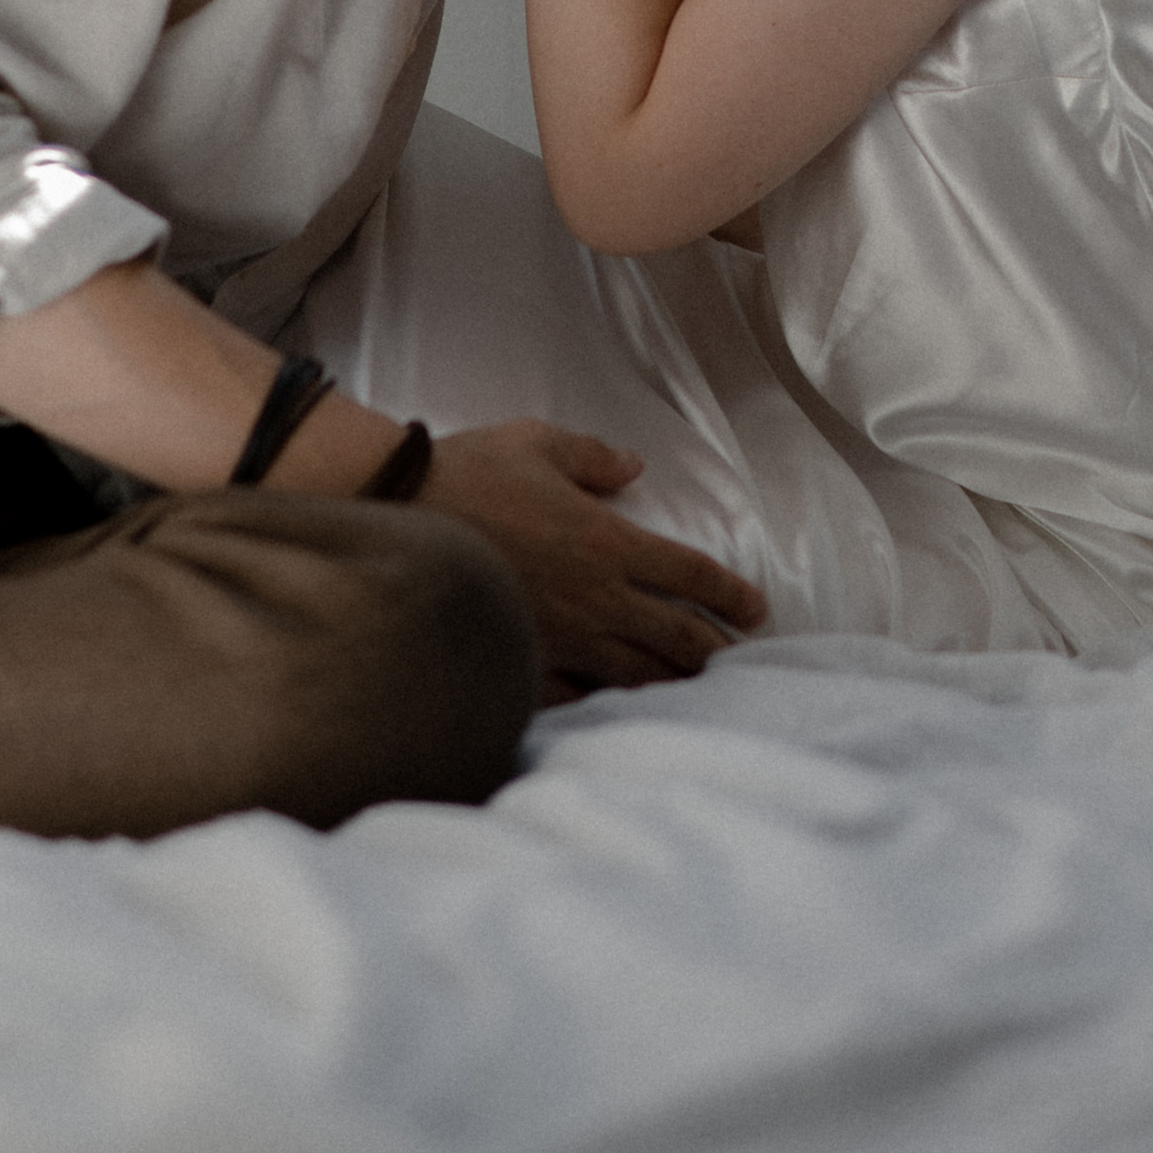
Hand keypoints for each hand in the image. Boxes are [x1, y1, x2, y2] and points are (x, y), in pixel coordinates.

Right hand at [418, 415, 767, 695]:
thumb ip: (593, 457)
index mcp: (606, 541)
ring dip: (672, 683)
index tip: (756, 610)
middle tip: (738, 662)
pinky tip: (615, 709)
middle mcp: (594, 596)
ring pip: (634, 673)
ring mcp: (559, 637)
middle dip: (713, 650)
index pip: (689, 574)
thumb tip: (632, 467)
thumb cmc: (468, 473)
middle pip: (675, 636)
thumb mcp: (537, 443)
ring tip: (696, 693)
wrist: (396, 514)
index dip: (730, 594)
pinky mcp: (521, 661)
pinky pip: (575, 695)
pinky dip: (602, 703)